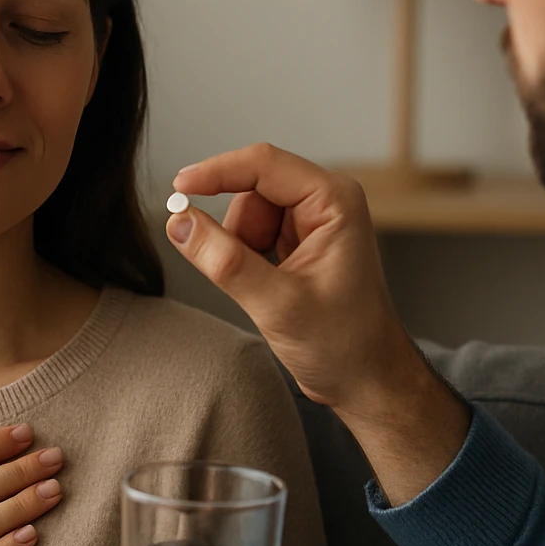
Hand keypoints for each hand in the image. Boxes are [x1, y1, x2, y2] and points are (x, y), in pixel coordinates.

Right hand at [167, 144, 470, 503]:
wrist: (366, 381)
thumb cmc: (343, 345)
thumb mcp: (278, 305)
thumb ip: (226, 262)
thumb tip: (179, 222)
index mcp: (334, 201)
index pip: (263, 164)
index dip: (216, 172)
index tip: (177, 188)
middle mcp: (326, 202)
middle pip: (251, 189)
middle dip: (235, 231)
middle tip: (241, 276)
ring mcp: (312, 222)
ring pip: (246, 213)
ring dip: (239, 249)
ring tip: (267, 290)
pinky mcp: (299, 243)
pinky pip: (251, 234)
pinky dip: (245, 259)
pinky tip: (268, 289)